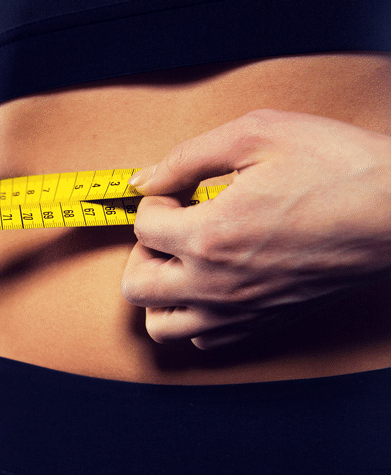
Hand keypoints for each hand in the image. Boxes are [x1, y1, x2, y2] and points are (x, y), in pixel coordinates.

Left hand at [121, 109, 390, 348]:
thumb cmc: (337, 166)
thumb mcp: (257, 134)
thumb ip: (186, 158)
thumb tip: (143, 180)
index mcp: (210, 236)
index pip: (142, 227)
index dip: (157, 199)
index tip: (183, 191)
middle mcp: (217, 285)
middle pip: (136, 285)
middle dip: (143, 249)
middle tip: (174, 225)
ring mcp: (240, 312)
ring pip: (162, 325)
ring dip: (159, 291)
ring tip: (185, 258)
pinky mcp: (264, 324)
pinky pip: (204, 339)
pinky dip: (194, 315)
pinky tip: (212, 282)